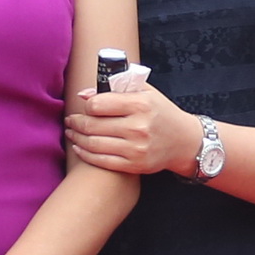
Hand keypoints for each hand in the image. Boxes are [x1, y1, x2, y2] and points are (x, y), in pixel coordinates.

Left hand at [66, 74, 198, 176]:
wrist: (184, 141)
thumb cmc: (161, 113)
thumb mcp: (145, 93)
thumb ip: (116, 88)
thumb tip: (85, 94)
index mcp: (140, 104)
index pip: (98, 105)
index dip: (86, 106)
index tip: (84, 107)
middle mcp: (138, 127)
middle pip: (92, 125)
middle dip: (76, 123)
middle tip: (71, 120)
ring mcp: (136, 149)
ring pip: (93, 144)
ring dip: (77, 138)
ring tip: (72, 133)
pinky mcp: (134, 165)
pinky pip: (101, 161)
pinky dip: (86, 155)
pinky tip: (80, 148)